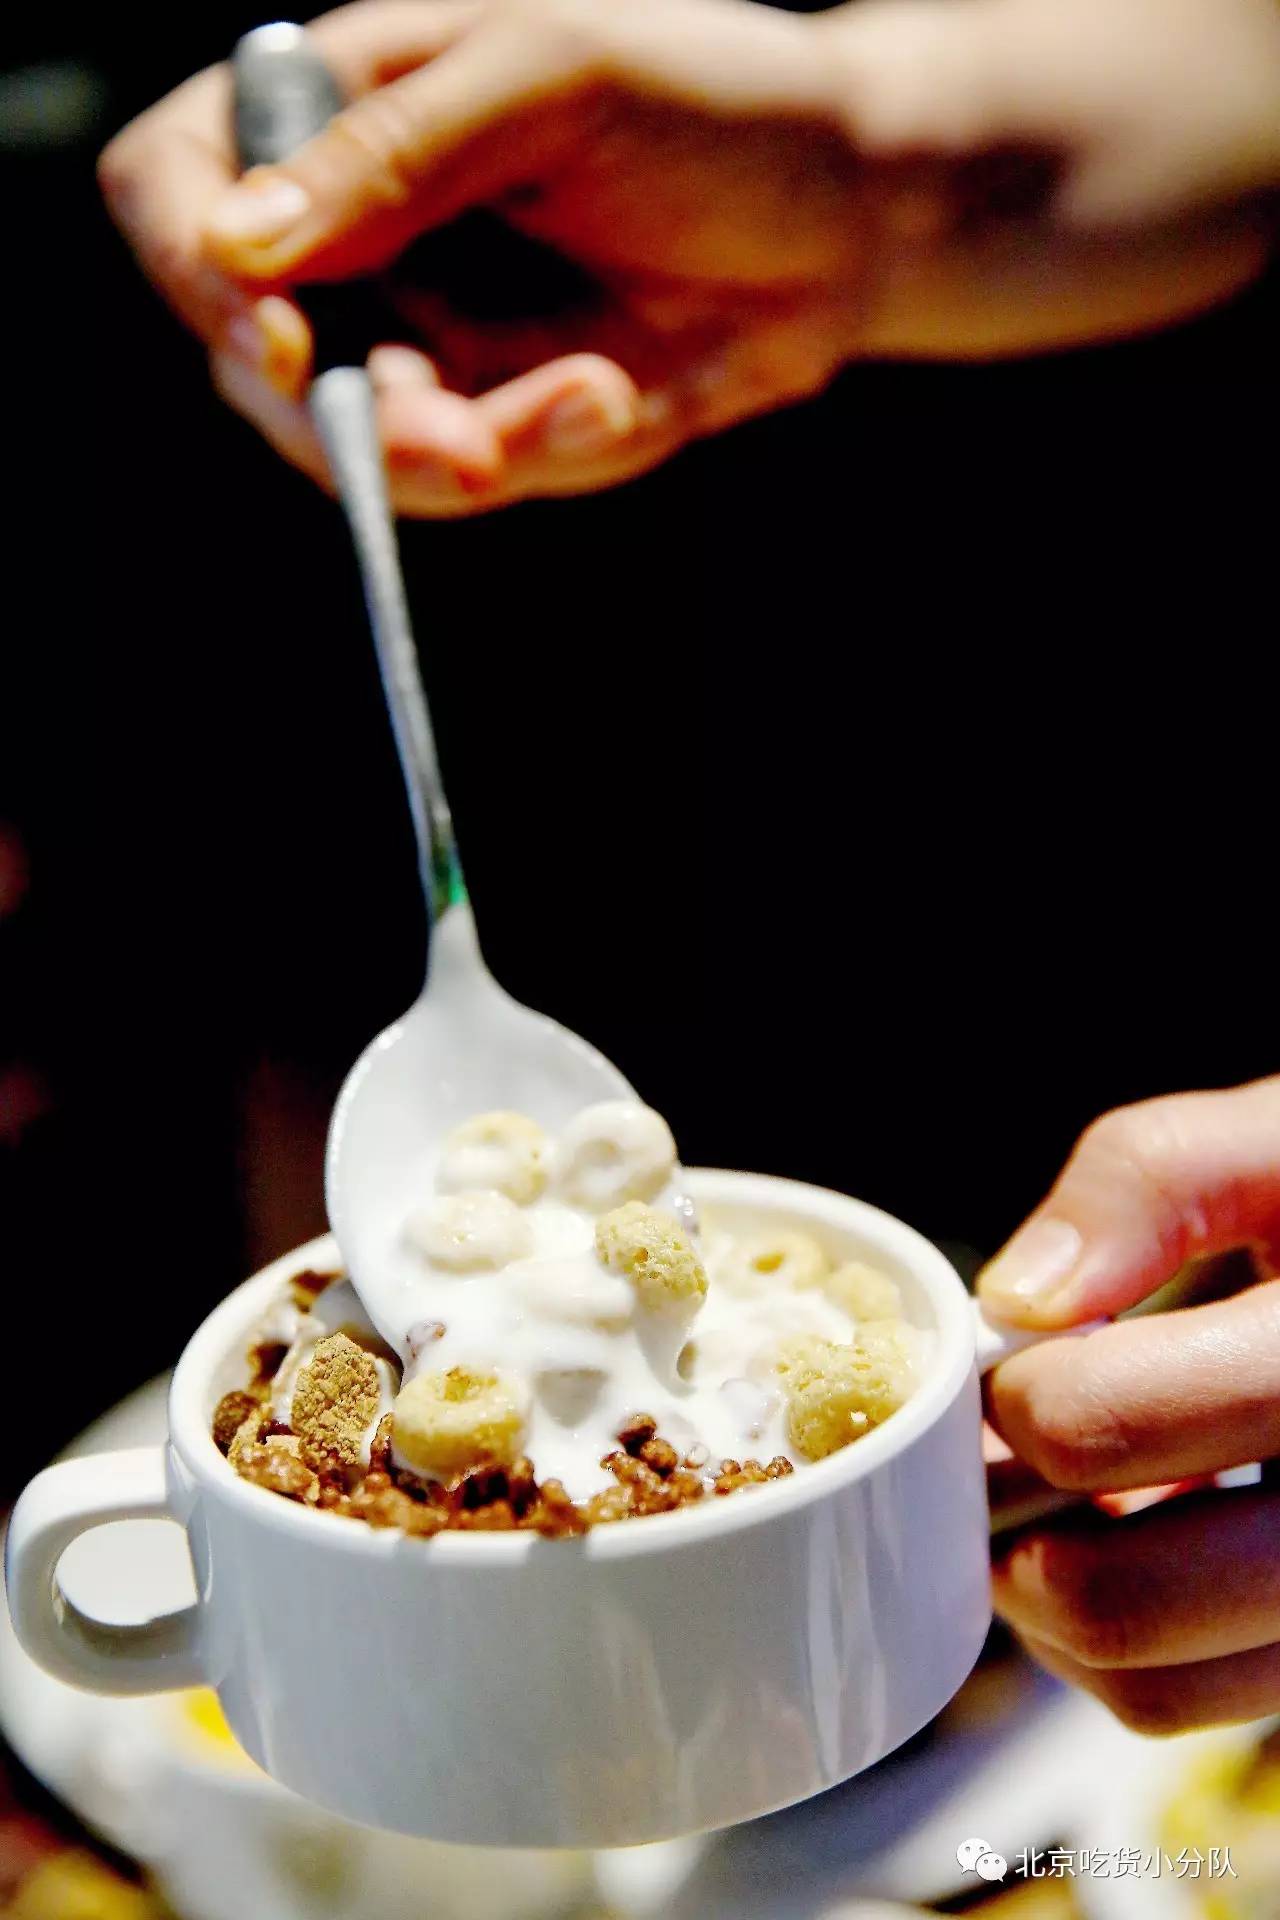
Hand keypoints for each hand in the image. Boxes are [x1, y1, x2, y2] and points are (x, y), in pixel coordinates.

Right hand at [99, 0, 1279, 514]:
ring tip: (593, 398)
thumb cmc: (708, 98)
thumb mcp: (553, 79)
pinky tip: (625, 390)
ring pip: (363, 447)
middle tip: (471, 446)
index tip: (283, 341)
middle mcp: (355, 234)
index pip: (176, 190)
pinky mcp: (492, 413)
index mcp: (336, 109)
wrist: (846, 210)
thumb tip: (236, 245)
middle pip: (255, 359)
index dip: (195, 274)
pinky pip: (475, 475)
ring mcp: (419, 333)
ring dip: (467, 455)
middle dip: (360, 422)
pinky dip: (548, 450)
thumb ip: (395, 154)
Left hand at [980, 1076, 1279, 1733]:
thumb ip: (1151, 1180)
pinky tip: (1132, 1532)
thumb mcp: (1278, 1143)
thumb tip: (1019, 1299)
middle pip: (1117, 1596)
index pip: (1103, 1424)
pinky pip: (1181, 1701)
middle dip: (1014, 1517)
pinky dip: (1116, 1640)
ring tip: (1057, 1489)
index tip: (1018, 1354)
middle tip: (999, 1444)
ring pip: (1145, 1680)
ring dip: (1052, 1592)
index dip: (1019, 1391)